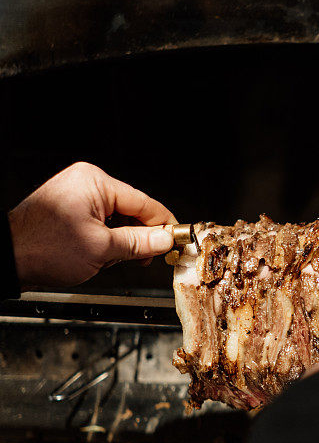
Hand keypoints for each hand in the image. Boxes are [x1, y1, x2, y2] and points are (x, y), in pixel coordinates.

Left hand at [8, 162, 176, 287]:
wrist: (7, 259)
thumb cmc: (43, 249)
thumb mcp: (102, 248)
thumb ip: (140, 242)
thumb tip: (166, 239)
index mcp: (95, 182)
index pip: (144, 202)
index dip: (164, 224)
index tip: (178, 239)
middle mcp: (86, 182)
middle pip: (132, 210)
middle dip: (139, 236)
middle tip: (147, 257)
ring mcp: (76, 194)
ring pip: (118, 218)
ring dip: (121, 241)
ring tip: (112, 258)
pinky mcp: (70, 208)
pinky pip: (102, 221)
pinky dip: (107, 239)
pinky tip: (102, 254)